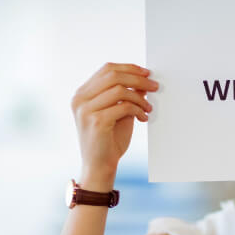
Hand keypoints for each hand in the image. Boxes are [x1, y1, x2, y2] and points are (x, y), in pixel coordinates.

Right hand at [70, 63, 157, 187]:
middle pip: (113, 76)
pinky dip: (138, 109)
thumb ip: (127, 95)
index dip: (129, 68)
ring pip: (119, 90)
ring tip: (149, 107)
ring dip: (140, 97)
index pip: (107, 69)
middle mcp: (80, 99)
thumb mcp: (119, 112)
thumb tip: (143, 79)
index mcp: (82, 94)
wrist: (100, 166)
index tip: (147, 73)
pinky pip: (123, 106)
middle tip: (154, 86)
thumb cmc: (109, 140)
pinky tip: (144, 117)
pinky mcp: (96, 121)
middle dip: (138, 79)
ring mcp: (86, 110)